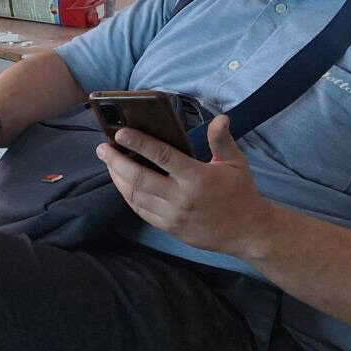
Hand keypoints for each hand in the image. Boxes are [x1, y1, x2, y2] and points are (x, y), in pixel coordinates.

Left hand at [97, 115, 275, 257]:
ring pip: (135, 195)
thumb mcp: (236, 164)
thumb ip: (221, 141)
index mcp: (198, 177)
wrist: (249, 232)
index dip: (139, 143)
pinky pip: (140, 210)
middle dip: (116, 161)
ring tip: (108, 162)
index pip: (162, 156)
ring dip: (118, 177)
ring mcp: (173, 215)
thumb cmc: (240, 193)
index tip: (120, 132)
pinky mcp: (169, 228)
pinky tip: (121, 181)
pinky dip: (128, 195)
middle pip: (139, 178)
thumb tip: (220, 118)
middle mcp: (182, 197)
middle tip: (102, 148)